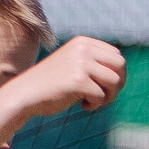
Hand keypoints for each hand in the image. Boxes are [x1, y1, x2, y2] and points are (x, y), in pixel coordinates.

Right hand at [6, 36, 125, 117]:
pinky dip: (95, 105)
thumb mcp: (74, 65)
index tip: (104, 86)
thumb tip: (122, 72)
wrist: (26, 94)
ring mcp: (81, 64)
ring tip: (93, 101)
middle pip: (121, 65)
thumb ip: (94, 64)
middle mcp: (83, 49)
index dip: (116, 74)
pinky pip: (102, 96)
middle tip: (105, 95)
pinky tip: (82, 106)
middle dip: (118, 84)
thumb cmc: (52, 84)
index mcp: (82, 42)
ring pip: (115, 81)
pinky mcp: (78, 81)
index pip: (116, 55)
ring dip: (108, 96)